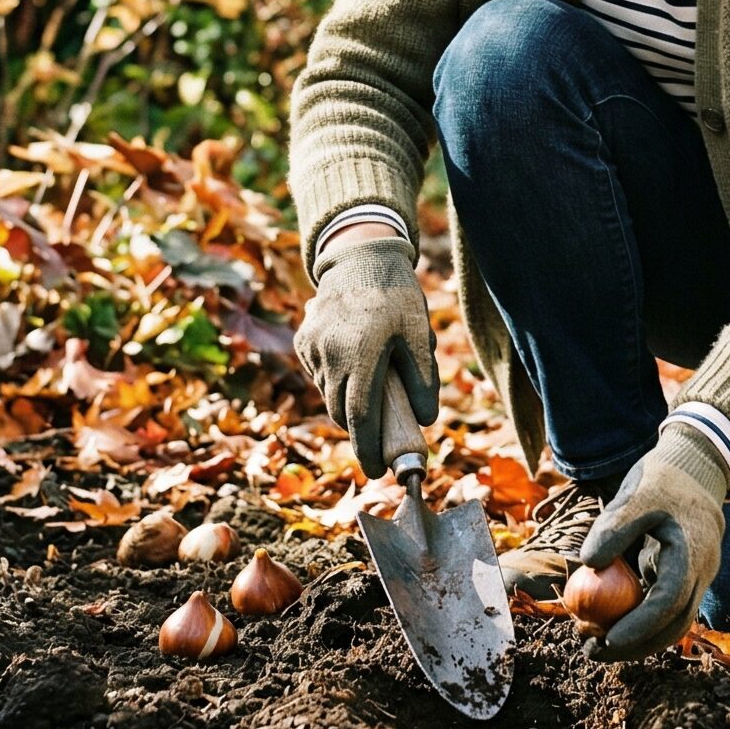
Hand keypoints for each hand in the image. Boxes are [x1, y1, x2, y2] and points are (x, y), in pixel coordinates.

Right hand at [293, 231, 438, 477]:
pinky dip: (337, 383)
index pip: (360, 416)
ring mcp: (312, 347)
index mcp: (362, 352)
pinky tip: (354, 367)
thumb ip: (423, 378)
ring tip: (373, 392)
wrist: (359, 257)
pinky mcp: (303, 342)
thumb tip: (426, 419)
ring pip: (330, 395)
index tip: (378, 471)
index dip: (369, 449)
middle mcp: (330, 353)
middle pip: (342, 411)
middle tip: (382, 442)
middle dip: (361, 432)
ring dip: (349, 405)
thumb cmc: (396, 296)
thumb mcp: (419, 333)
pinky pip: (320, 377)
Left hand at [576, 427, 729, 661]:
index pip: (669, 601)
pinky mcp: (685, 577)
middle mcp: (701, 572)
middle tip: (594, 651)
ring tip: (595, 643)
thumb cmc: (663, 478)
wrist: (697, 467)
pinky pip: (665, 608)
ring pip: (672, 622)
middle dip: (636, 645)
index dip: (639, 626)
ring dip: (638, 639)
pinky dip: (641, 621)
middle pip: (674, 624)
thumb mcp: (636, 494)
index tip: (607, 640)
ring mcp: (697, 577)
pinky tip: (609, 624)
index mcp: (692, 552)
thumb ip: (614, 527)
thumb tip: (587, 565)